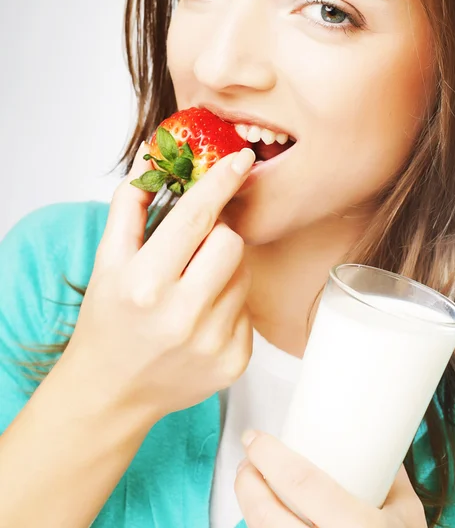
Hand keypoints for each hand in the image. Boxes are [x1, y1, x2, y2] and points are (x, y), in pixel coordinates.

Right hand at [59, 142, 256, 423]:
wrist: (112, 392)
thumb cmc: (107, 322)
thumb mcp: (107, 261)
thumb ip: (130, 206)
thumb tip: (152, 160)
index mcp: (146, 286)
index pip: (195, 219)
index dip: (220, 183)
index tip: (240, 159)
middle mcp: (182, 317)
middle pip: (231, 243)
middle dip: (218, 235)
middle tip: (196, 247)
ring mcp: (214, 343)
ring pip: (244, 274)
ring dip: (224, 270)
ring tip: (193, 288)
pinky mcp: (235, 362)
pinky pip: (248, 309)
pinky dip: (229, 303)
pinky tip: (202, 317)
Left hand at [235, 431, 426, 527]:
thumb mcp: (407, 516)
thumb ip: (388, 478)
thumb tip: (370, 444)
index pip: (300, 482)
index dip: (268, 455)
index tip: (255, 438)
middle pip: (265, 513)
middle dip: (247, 480)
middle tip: (248, 460)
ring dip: (247, 504)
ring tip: (251, 484)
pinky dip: (260, 527)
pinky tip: (264, 516)